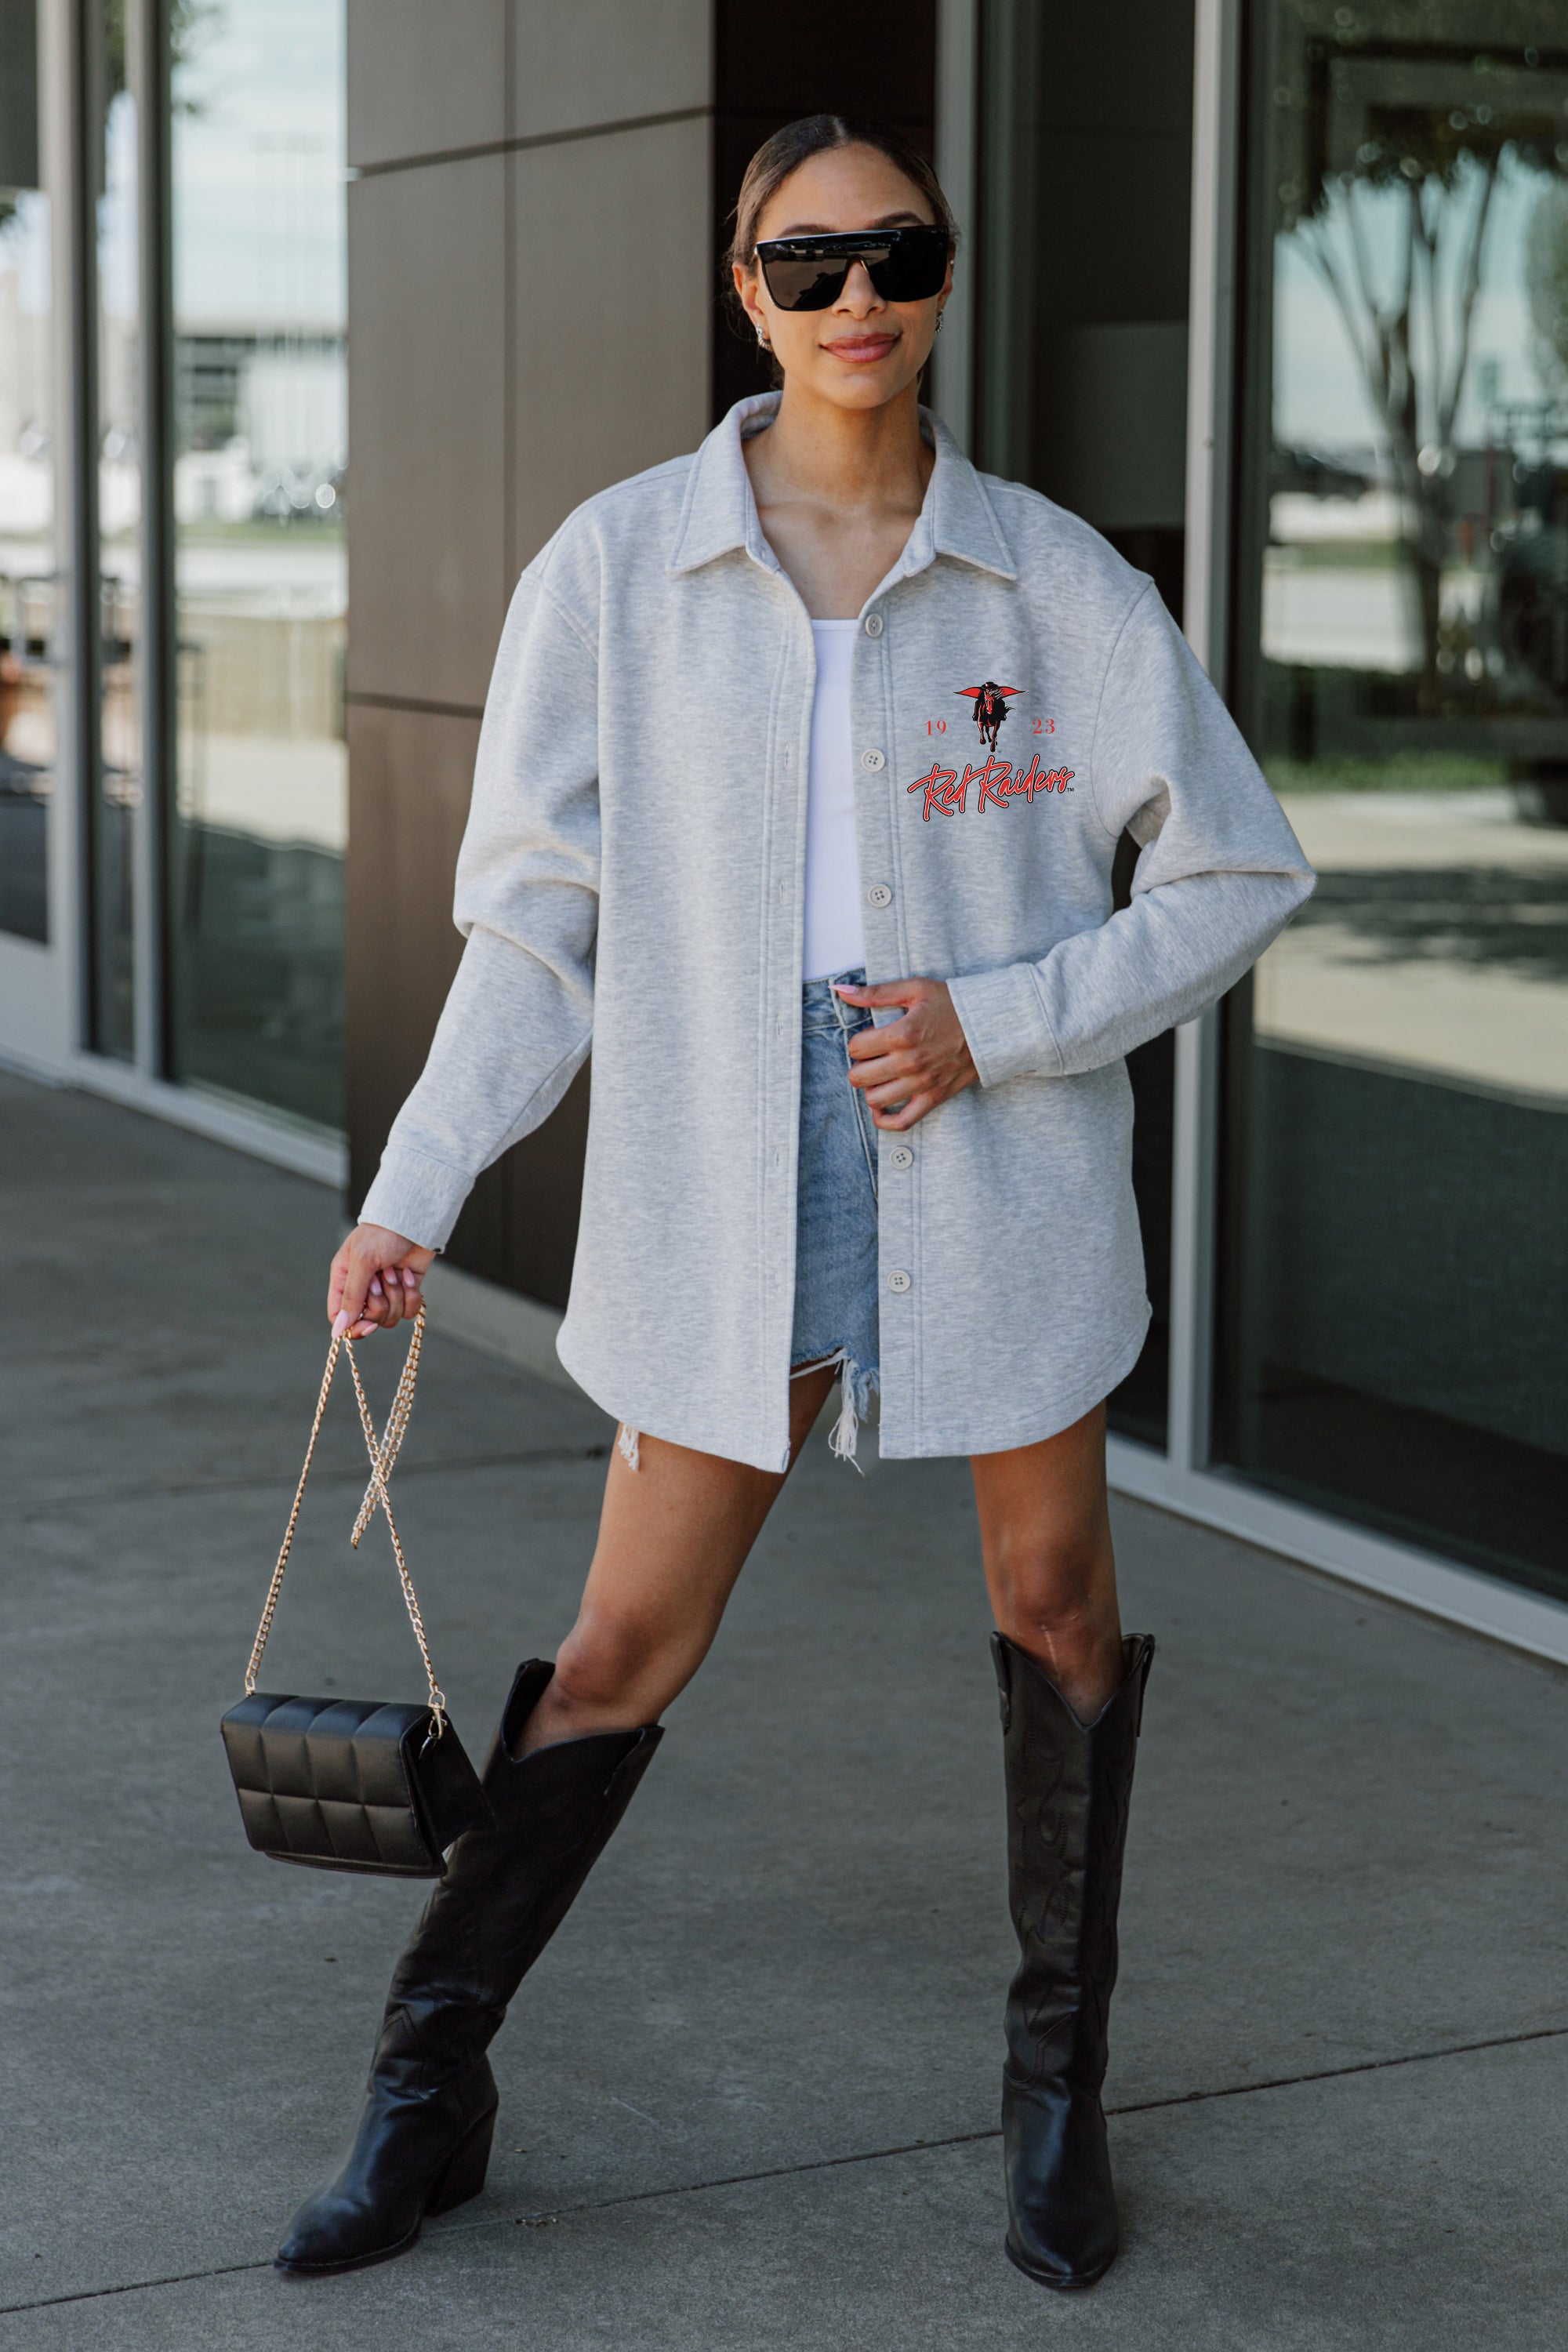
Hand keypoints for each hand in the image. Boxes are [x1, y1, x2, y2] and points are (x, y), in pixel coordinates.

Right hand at [328, 1225, 435, 1338]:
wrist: (414, 1219)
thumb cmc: (382, 1233)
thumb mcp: (362, 1262)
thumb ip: (351, 1297)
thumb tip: (338, 1330)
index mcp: (343, 1280)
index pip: (340, 1317)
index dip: (354, 1327)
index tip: (370, 1325)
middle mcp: (363, 1289)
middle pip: (369, 1320)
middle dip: (381, 1302)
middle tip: (382, 1278)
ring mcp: (386, 1291)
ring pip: (390, 1318)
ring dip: (397, 1295)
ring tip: (395, 1271)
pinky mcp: (407, 1291)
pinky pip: (409, 1311)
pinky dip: (412, 1295)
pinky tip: (409, 1274)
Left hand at [836, 976, 977, 1129]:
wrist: (990, 1025)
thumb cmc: (953, 1004)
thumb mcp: (915, 989)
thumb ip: (876, 992)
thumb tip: (841, 990)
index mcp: (902, 1035)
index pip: (856, 1047)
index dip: (859, 1042)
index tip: (871, 1037)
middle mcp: (909, 1063)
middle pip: (859, 1077)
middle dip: (860, 1065)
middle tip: (873, 1057)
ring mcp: (922, 1084)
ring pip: (875, 1099)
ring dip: (871, 1088)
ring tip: (881, 1076)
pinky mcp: (934, 1098)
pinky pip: (903, 1122)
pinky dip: (886, 1120)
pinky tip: (881, 1108)